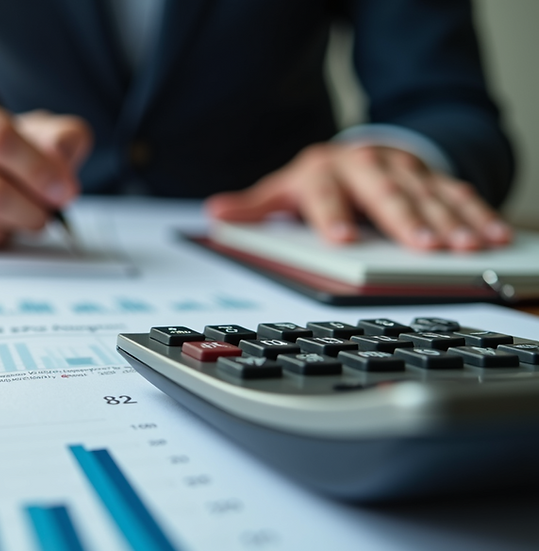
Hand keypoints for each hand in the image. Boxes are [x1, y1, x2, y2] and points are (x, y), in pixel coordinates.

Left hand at [205, 144, 512, 250]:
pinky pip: (458, 193)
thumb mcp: (284, 190)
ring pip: (426, 195)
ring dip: (448, 221)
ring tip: (463, 246)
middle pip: (384, 194)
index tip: (343, 238)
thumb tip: (215, 214)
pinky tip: (491, 234)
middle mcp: (363, 166)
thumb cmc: (319, 180)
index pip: (325, 195)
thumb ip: (253, 208)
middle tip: (424, 247)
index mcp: (322, 171)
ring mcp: (401, 170)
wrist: (358, 154)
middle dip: (406, 220)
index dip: (333, 216)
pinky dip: (477, 213)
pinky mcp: (431, 176)